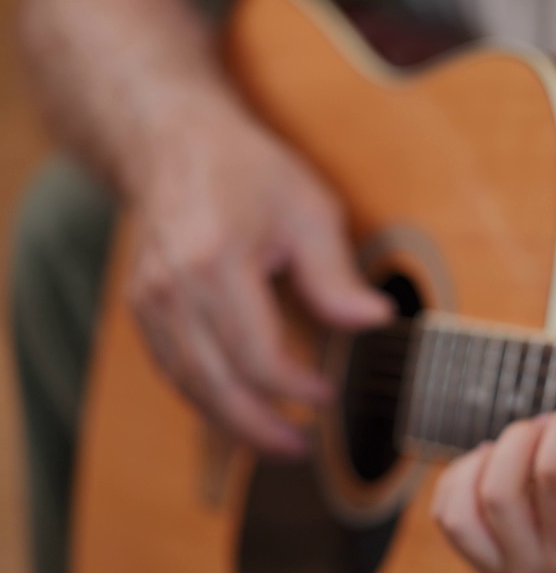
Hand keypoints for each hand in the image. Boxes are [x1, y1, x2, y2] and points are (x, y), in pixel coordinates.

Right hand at [126, 96, 391, 455]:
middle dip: (259, 427)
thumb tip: (376, 321)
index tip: (330, 393)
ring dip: (231, 423)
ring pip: (188, 385)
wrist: (174, 143)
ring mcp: (149, 301)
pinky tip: (242, 411)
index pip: (255, 354)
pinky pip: (174, 369)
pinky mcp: (143, 308)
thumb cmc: (247, 170)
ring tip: (278, 442)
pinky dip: (208, 398)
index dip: (295, 386)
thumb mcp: (308, 209)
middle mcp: (172, 288)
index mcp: (215, 262)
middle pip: (214, 384)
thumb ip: (336, 274)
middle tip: (301, 448)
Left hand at [431, 403, 555, 572]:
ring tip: (524, 441)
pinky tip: (493, 462)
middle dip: (527, 436)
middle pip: (502, 488)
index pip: (554, 477)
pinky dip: (462, 477)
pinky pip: (450, 517)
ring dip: (490, 456)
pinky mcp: (483, 563)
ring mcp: (502, 567)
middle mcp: (534, 565)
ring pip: (468, 504)